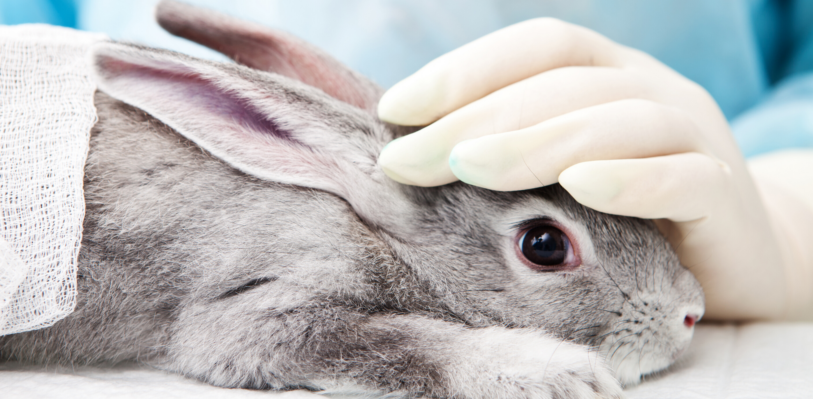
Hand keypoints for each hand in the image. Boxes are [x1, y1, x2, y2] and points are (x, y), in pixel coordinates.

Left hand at [377, 18, 812, 320]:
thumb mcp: (565, 169)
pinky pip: (681, 179)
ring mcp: (694, 136)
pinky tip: (580, 188)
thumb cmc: (628, 212)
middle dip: (472, 120)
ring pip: (615, 122)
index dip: (463, 70)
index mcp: (608, 72)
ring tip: (465, 169)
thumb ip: (511, 150)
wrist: (735, 254)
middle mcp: (651, 90)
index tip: (394, 111)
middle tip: (405, 160)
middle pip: (559, 85)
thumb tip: (416, 150)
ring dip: (533, 143)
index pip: (536, 47)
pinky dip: (630, 181)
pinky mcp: (723, 195)